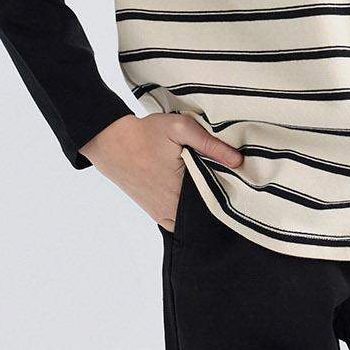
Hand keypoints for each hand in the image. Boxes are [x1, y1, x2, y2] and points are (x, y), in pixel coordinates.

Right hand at [78, 112, 244, 228]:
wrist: (111, 143)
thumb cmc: (145, 134)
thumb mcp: (180, 128)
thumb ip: (210, 144)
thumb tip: (238, 161)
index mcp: (181, 192)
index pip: (218, 202)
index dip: (229, 192)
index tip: (237, 181)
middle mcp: (173, 211)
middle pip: (207, 212)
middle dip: (218, 199)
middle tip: (224, 181)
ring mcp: (164, 216)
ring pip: (195, 219)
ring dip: (204, 207)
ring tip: (210, 186)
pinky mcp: (158, 215)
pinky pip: (181, 222)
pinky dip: (191, 212)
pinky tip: (196, 195)